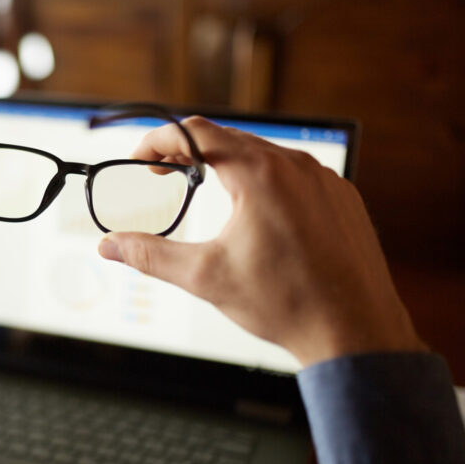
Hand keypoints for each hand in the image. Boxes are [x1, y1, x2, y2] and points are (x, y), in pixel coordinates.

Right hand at [98, 117, 424, 366]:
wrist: (354, 330)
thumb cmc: (286, 303)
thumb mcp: (204, 277)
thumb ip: (149, 255)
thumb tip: (110, 245)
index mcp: (260, 175)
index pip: (197, 133)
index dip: (159, 141)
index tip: (142, 160)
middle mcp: (296, 167)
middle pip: (230, 139)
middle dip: (189, 152)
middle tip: (163, 173)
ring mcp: (325, 180)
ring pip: (265, 155)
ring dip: (228, 164)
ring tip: (205, 188)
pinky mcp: (343, 198)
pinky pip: (296, 175)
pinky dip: (265, 181)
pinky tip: (255, 212)